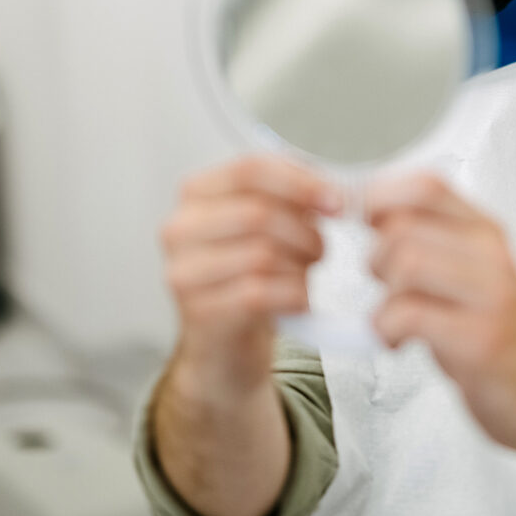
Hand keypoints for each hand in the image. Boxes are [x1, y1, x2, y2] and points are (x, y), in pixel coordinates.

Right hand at [159, 156, 342, 407]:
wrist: (225, 346)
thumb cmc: (248, 278)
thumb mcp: (265, 228)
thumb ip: (291, 199)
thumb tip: (332, 193)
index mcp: (196, 195)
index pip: (249, 169)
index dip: (300, 182)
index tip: (335, 200)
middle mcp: (180, 229)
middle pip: (258, 213)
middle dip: (305, 231)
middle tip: (322, 248)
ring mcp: (184, 272)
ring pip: (262, 254)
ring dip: (300, 266)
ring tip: (305, 274)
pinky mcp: (199, 312)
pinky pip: (260, 293)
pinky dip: (293, 295)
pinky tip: (298, 300)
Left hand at [364, 173, 515, 476]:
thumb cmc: (497, 337)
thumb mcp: (470, 276)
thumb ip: (430, 243)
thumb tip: (368, 214)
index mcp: (486, 233)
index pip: (426, 186)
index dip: (381, 199)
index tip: (367, 228)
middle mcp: (492, 255)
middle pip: (403, 228)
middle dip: (375, 259)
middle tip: (385, 288)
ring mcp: (491, 296)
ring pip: (405, 265)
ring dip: (381, 297)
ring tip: (392, 319)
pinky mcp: (481, 339)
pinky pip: (408, 315)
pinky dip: (386, 329)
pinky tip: (397, 342)